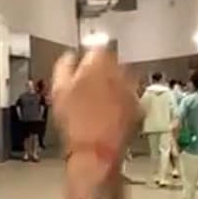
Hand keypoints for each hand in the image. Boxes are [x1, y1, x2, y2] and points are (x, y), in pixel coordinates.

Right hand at [51, 50, 138, 164]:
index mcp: (98, 62)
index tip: (83, 64)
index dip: (87, 55)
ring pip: (122, 79)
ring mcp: (132, 89)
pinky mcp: (139, 106)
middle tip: (87, 88)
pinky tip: (108, 115)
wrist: (96, 152)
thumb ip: (64, 66)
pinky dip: (121, 102)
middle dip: (101, 71)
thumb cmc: (75, 122)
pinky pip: (129, 97)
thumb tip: (69, 57)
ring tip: (97, 104)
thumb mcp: (58, 90)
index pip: (97, 46)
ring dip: (112, 86)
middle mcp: (120, 71)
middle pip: (111, 62)